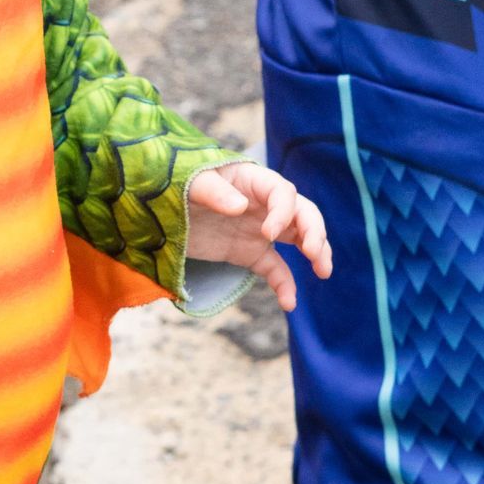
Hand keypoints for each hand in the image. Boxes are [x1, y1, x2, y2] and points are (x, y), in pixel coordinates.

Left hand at [184, 163, 331, 309]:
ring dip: (316, 253)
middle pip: (303, 214)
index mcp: (253, 181)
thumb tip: (239, 206)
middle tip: (314, 254)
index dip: (282, 213)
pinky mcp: (251, 252)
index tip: (268, 234)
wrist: (160, 208)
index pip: (283, 193)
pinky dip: (284, 284)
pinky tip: (289, 303)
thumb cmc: (178, 186)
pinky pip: (275, 268)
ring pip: (299, 239)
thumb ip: (213, 191)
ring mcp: (260, 229)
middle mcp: (264, 204)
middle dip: (314, 232)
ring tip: (323, 271)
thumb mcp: (190, 183)